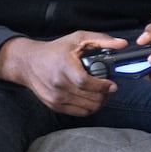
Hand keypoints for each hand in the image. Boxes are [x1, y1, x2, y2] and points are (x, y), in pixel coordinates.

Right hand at [0, 31, 128, 115]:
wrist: (28, 63)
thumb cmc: (54, 50)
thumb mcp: (77, 39)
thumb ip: (101, 40)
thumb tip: (122, 43)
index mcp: (64, 67)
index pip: (87, 83)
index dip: (103, 86)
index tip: (112, 84)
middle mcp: (59, 85)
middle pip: (90, 99)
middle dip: (105, 95)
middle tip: (108, 88)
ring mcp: (56, 98)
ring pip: (88, 108)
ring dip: (98, 102)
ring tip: (100, 94)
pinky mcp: (55, 106)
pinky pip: (79, 113)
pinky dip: (89, 107)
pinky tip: (90, 98)